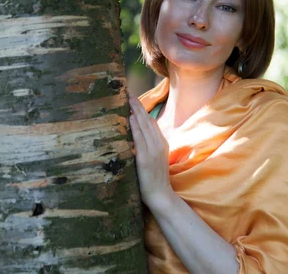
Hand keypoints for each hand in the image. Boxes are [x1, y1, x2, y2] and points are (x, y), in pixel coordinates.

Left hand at [128, 94, 173, 210]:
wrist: (160, 195)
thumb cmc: (154, 178)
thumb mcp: (153, 158)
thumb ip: (147, 146)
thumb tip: (135, 134)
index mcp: (161, 142)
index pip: (150, 121)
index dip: (141, 108)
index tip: (132, 97)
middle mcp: (158, 143)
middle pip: (146, 119)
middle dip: (137, 105)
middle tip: (127, 92)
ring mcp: (153, 150)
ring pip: (143, 125)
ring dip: (134, 111)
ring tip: (127, 98)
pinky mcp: (145, 158)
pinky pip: (139, 138)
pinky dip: (134, 126)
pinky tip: (129, 117)